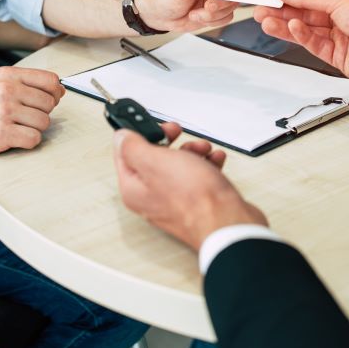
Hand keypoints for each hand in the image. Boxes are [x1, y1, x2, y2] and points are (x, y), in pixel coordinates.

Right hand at [0, 67, 63, 161]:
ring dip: (34, 129)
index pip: (50, 80)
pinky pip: (34, 139)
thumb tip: (58, 89)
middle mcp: (6, 90)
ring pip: (44, 122)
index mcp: (6, 75)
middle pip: (49, 103)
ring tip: (16, 128)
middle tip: (24, 118)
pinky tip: (13, 139)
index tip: (51, 100)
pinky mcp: (2, 134)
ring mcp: (4, 112)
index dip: (55, 92)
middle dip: (42, 113)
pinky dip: (28, 142)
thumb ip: (23, 83)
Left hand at [113, 124, 267, 250]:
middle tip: (177, 133)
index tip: (152, 125)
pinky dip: (206, 165)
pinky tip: (214, 160)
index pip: (124, 154)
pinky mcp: (196, 203)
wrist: (227, 222)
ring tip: (203, 150)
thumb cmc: (193, 199)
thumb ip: (132, 147)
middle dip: (169, 142)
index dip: (137, 134)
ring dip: (191, 151)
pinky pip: (197, 177)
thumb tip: (121, 137)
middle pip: (153, 159)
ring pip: (178, 166)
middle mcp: (151, 197)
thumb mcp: (155, 162)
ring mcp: (175, 201)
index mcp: (134, 189)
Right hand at [254, 0, 348, 86]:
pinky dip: (301, 37)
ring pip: (304, 31)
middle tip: (259, 10)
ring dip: (285, 25)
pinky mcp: (336, 56)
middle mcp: (339, 17)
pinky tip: (292, 29)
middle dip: (281, 12)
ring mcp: (337, 37)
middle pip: (303, 14)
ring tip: (265, 21)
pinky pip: (313, 45)